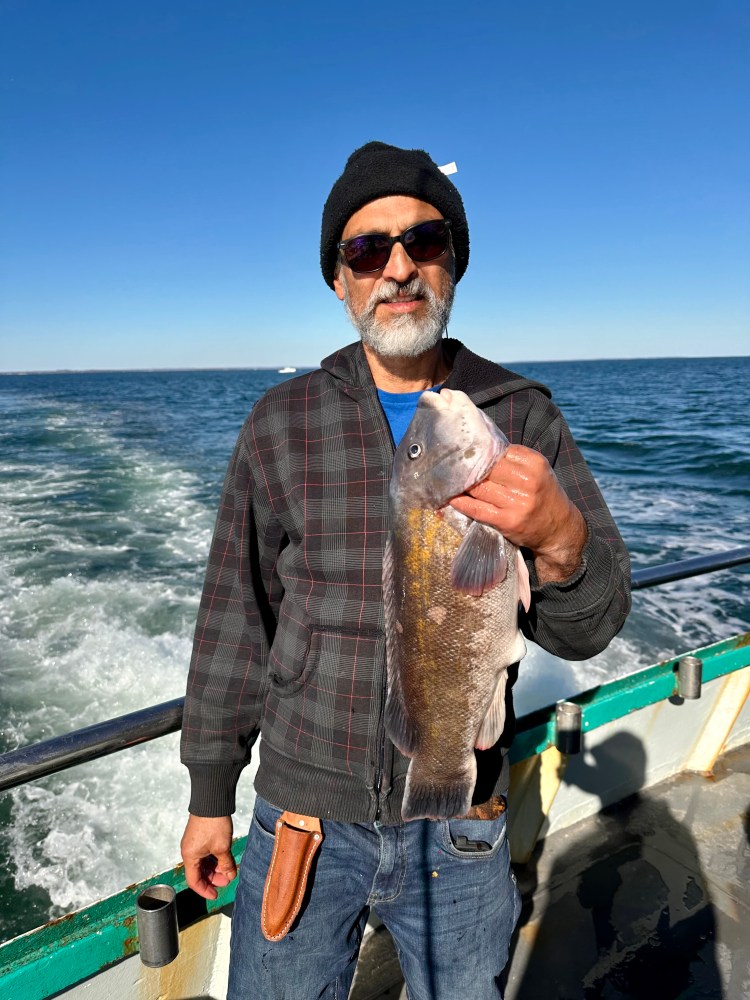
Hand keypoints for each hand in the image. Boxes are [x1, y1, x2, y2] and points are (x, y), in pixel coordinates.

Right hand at [180, 814, 236, 899]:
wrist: (212, 801)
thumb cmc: (214, 824)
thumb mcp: (222, 847)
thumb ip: (225, 864)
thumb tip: (230, 877)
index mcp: (189, 856)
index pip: (194, 881)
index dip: (205, 890)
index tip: (216, 895)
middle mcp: (189, 851)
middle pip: (199, 872)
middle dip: (213, 878)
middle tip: (228, 879)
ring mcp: (193, 844)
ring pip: (203, 863)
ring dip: (215, 868)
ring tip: (229, 869)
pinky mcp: (199, 837)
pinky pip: (205, 853)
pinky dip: (214, 858)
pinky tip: (224, 859)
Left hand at [449, 445, 586, 583]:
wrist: (560, 529)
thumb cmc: (543, 495)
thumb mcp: (536, 471)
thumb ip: (512, 460)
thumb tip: (479, 449)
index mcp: (534, 463)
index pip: (497, 451)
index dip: (478, 452)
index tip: (461, 451)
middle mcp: (528, 482)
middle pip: (486, 469)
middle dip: (467, 468)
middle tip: (448, 465)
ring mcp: (517, 503)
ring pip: (479, 488)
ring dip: (461, 485)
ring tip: (447, 480)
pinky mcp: (507, 521)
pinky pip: (478, 509)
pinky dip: (462, 503)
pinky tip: (451, 498)